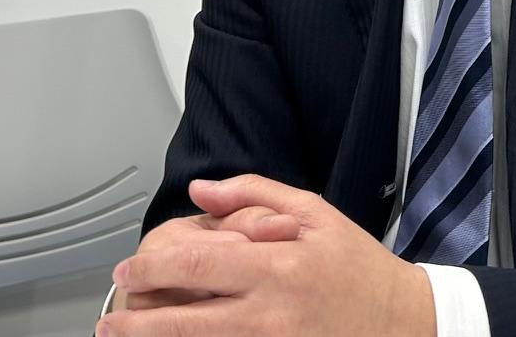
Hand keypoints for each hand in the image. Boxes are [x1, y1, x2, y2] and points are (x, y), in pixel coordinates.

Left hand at [98, 175, 435, 336]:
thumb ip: (253, 195)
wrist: (403, 322)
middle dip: (136, 320)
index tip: (130, 268)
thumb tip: (201, 193)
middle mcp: (269, 313)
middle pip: (182, 321)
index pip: (195, 263)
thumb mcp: (314, 212)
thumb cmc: (357, 268)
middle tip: (113, 318)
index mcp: (276, 265)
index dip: (151, 266)